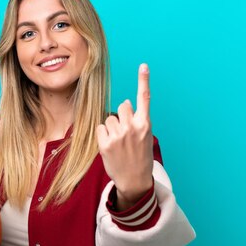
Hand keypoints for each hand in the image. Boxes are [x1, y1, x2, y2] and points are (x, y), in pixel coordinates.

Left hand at [96, 63, 153, 208]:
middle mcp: (132, 127)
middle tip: (125, 132)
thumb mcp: (145, 137)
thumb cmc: (139, 157)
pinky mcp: (105, 143)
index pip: (144, 98)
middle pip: (122, 106)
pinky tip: (110, 146)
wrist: (134, 180)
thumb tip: (124, 104)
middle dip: (122, 115)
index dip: (143, 80)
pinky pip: (100, 128)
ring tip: (118, 142)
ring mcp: (118, 135)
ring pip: (109, 117)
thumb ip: (136, 120)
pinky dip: (103, 135)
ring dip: (112, 126)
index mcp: (145, 125)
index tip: (143, 65)